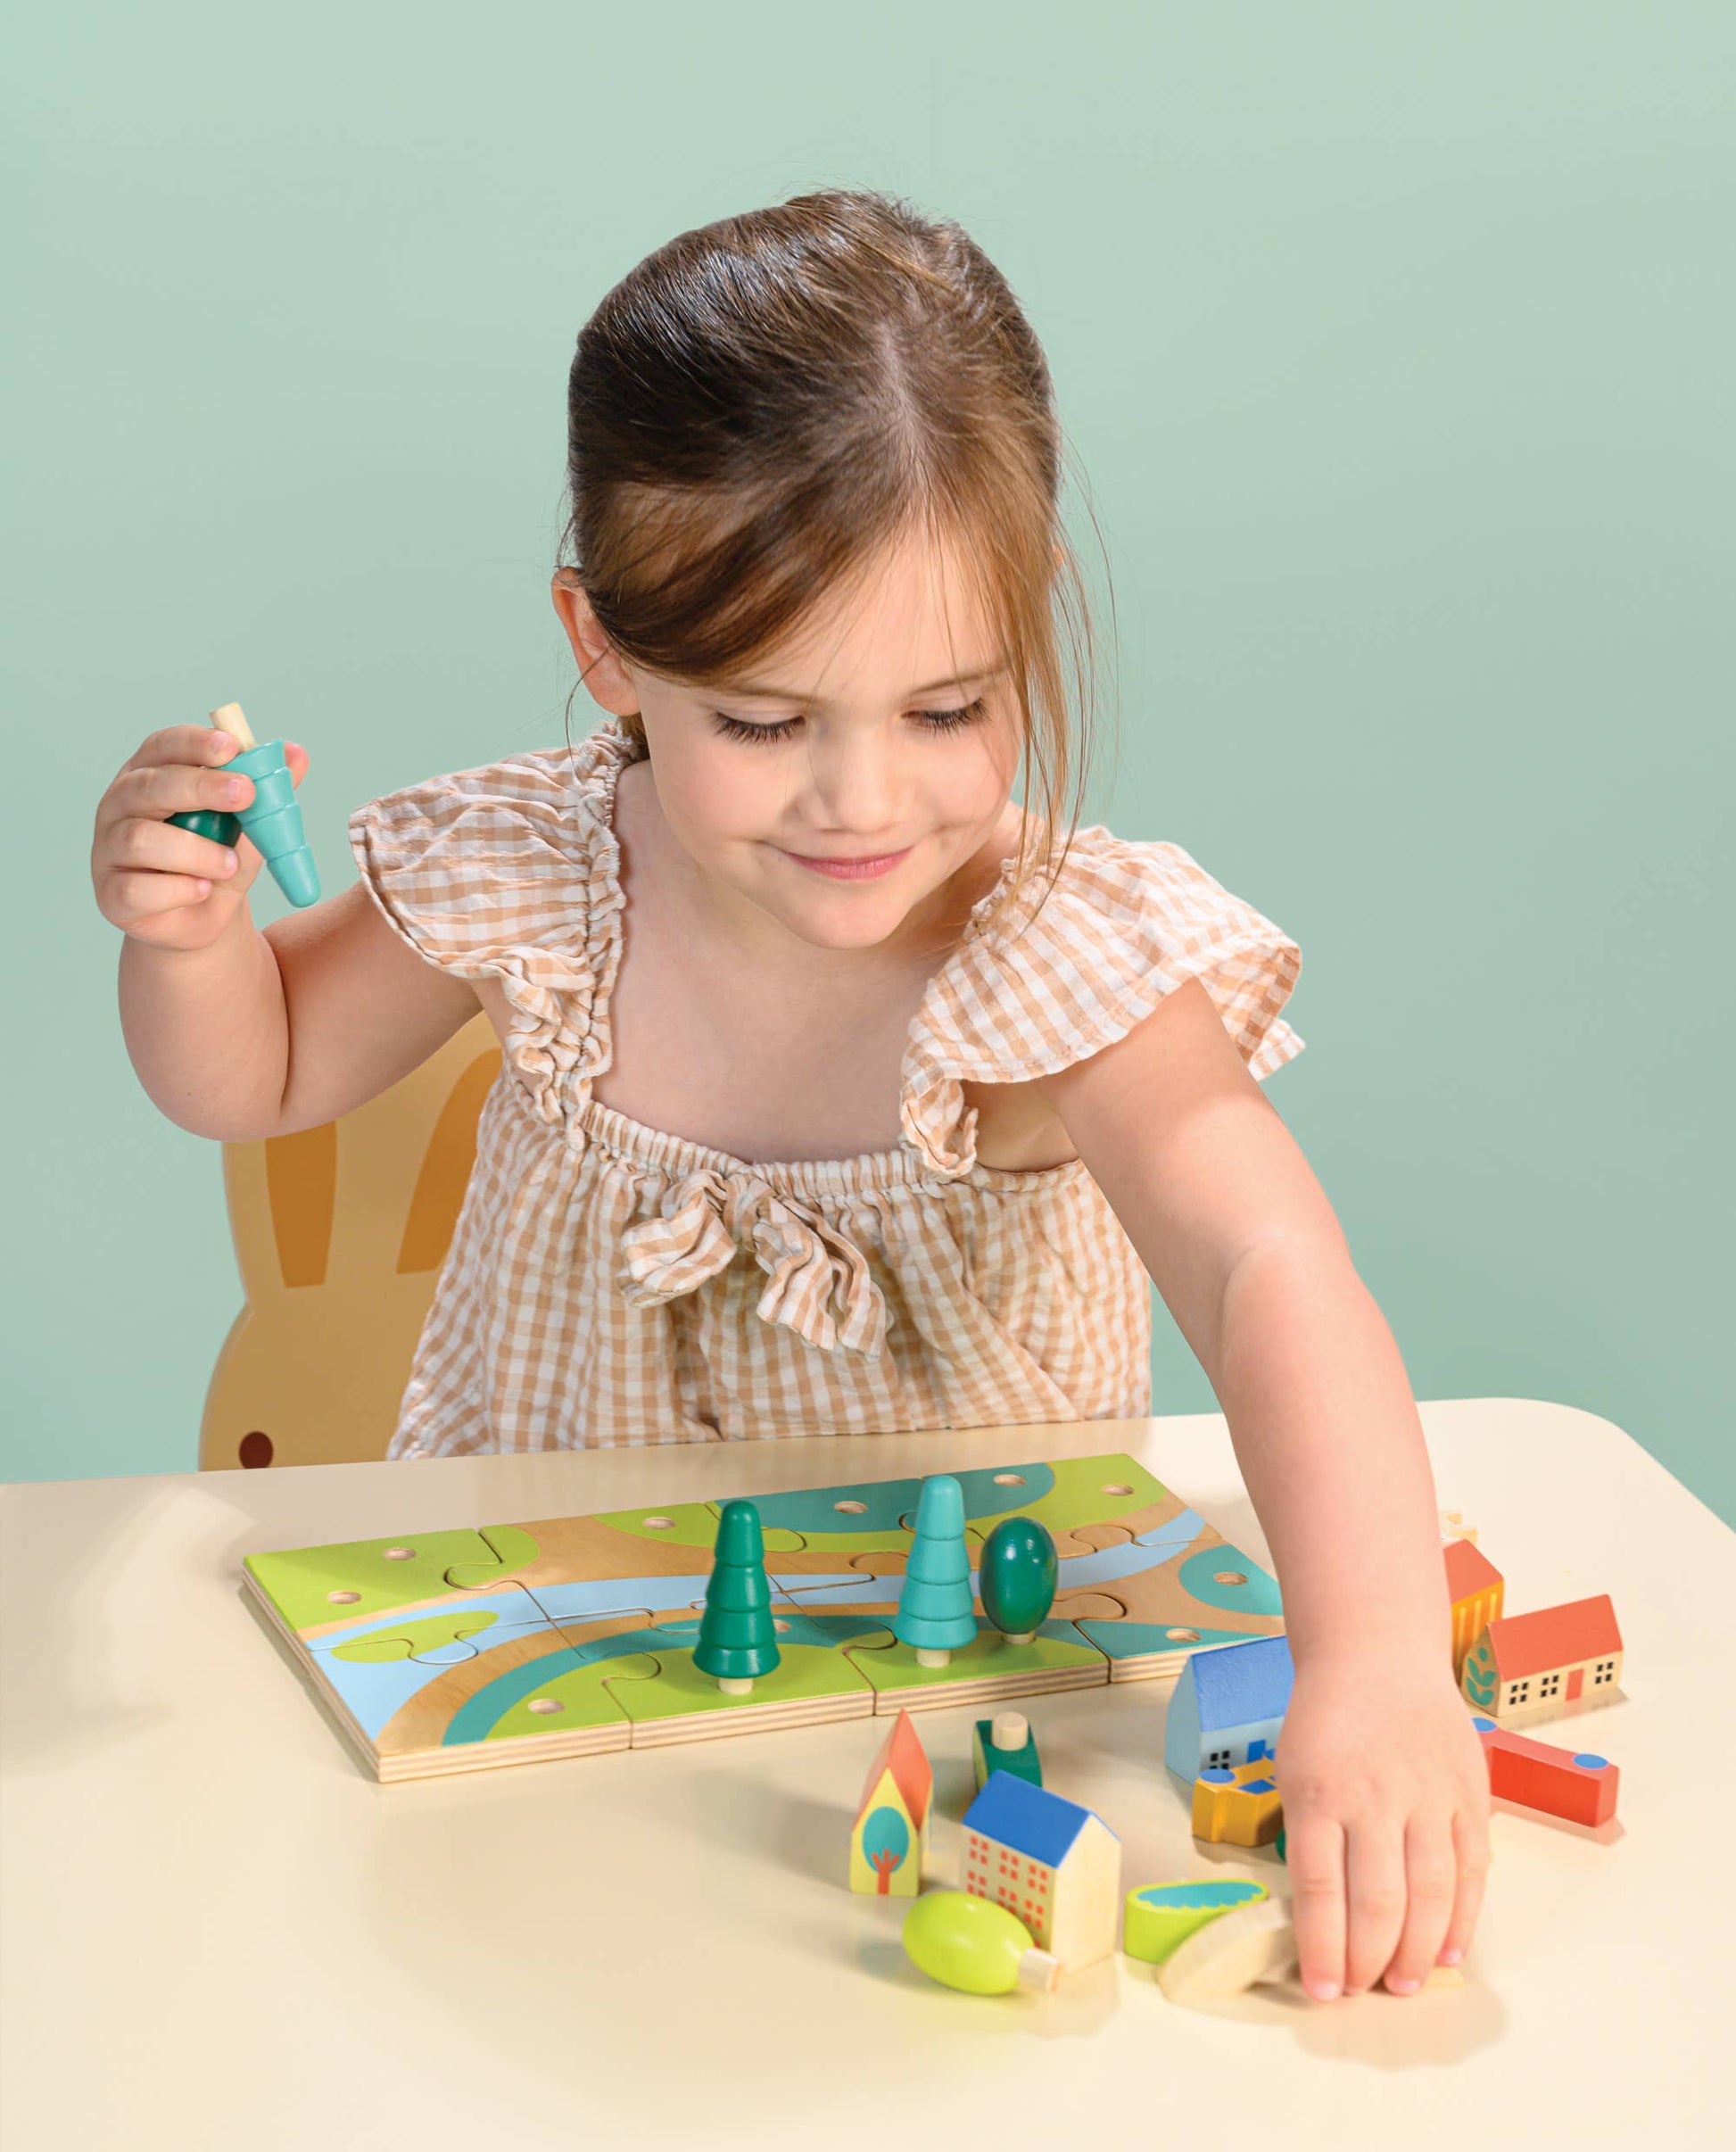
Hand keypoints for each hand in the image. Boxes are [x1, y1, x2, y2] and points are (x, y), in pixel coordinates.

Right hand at [92, 725, 309, 951]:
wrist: (200, 920)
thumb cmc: (217, 859)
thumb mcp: (249, 825)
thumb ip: (268, 791)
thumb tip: (296, 752)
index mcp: (150, 775)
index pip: (163, 746)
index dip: (195, 743)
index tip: (233, 746)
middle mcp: (120, 806)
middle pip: (150, 786)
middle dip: (200, 787)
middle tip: (246, 794)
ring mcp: (109, 850)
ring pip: (142, 839)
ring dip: (196, 850)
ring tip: (230, 864)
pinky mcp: (111, 894)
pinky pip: (137, 888)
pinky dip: (177, 889)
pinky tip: (201, 890)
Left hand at [1275, 1650, 1489, 1998]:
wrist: (1379, 1653)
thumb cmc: (1327, 1719)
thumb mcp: (1294, 1768)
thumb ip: (1311, 1836)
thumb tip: (1324, 1920)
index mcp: (1319, 1790)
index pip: (1319, 1888)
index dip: (1322, 1949)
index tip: (1322, 1990)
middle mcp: (1376, 1795)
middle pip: (1378, 1900)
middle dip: (1368, 1960)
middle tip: (1362, 1990)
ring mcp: (1429, 1794)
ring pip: (1430, 1893)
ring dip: (1416, 1951)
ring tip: (1402, 1984)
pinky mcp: (1470, 1793)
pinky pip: (1472, 1870)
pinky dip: (1462, 1918)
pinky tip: (1447, 1950)